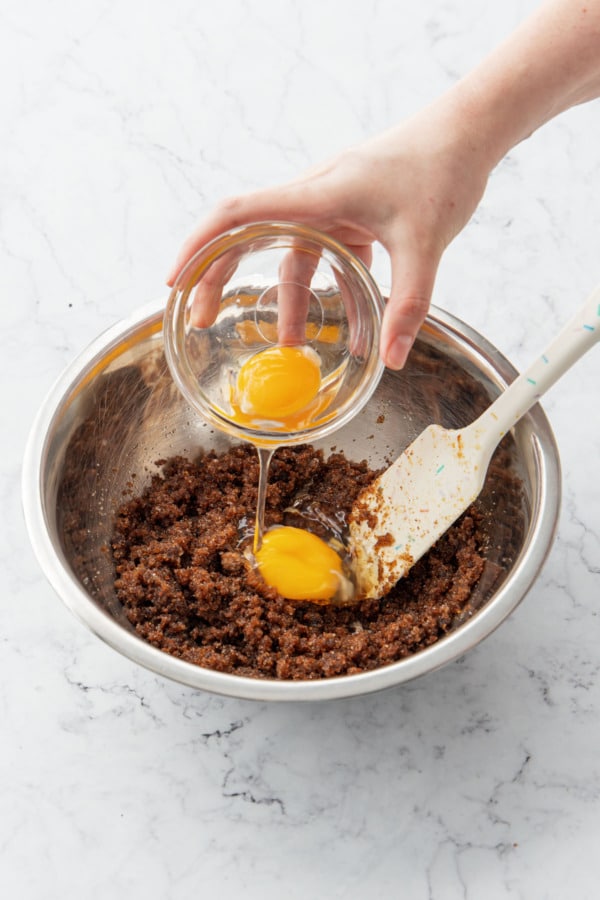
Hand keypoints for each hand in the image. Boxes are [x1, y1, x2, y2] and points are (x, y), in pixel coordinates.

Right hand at [167, 95, 491, 368]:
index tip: (176, 281)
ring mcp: (332, 203)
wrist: (470, 132)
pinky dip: (331, 286)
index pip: (239, 214)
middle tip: (204, 321)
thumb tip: (390, 361)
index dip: (200, 245)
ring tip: (293, 345)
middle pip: (250, 237)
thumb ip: (407, 305)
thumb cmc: (444, 171)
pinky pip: (327, 253)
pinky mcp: (351, 211)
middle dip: (222, 279)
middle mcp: (315, 196)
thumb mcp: (425, 245)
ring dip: (292, 300)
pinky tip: (350, 321)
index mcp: (319, 193)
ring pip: (294, 255)